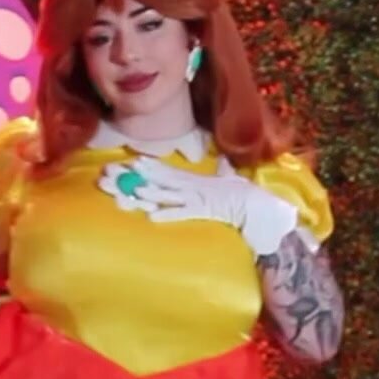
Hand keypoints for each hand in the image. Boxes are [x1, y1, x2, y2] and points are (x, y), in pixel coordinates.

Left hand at [97, 157, 298, 255]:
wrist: (261, 207)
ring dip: (147, 193)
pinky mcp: (204, 210)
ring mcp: (197, 198)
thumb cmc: (247, 195)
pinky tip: (152, 217)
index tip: (133, 161)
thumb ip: (225, 169)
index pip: (169, 171)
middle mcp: (193, 186)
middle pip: (160, 180)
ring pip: (167, 194)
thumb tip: (226, 160)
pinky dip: (168, 215)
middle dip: (138, 177)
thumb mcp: (233, 178)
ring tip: (127, 192)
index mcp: (197, 179)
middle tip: (117, 174)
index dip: (151, 166)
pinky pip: (183, 213)